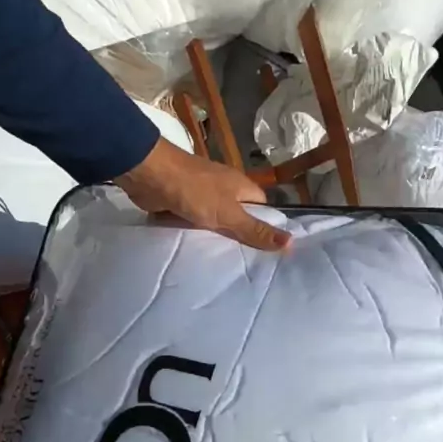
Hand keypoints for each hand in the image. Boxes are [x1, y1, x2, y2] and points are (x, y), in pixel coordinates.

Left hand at [115, 138, 290, 251]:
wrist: (151, 176)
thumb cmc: (195, 191)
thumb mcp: (229, 214)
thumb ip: (255, 230)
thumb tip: (292, 242)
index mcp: (240, 186)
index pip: (262, 208)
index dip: (266, 226)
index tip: (269, 250)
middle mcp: (223, 188)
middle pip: (238, 216)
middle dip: (239, 236)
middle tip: (247, 265)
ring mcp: (200, 195)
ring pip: (214, 221)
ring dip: (215, 237)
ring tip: (223, 265)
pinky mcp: (180, 203)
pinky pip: (193, 223)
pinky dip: (194, 234)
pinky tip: (197, 253)